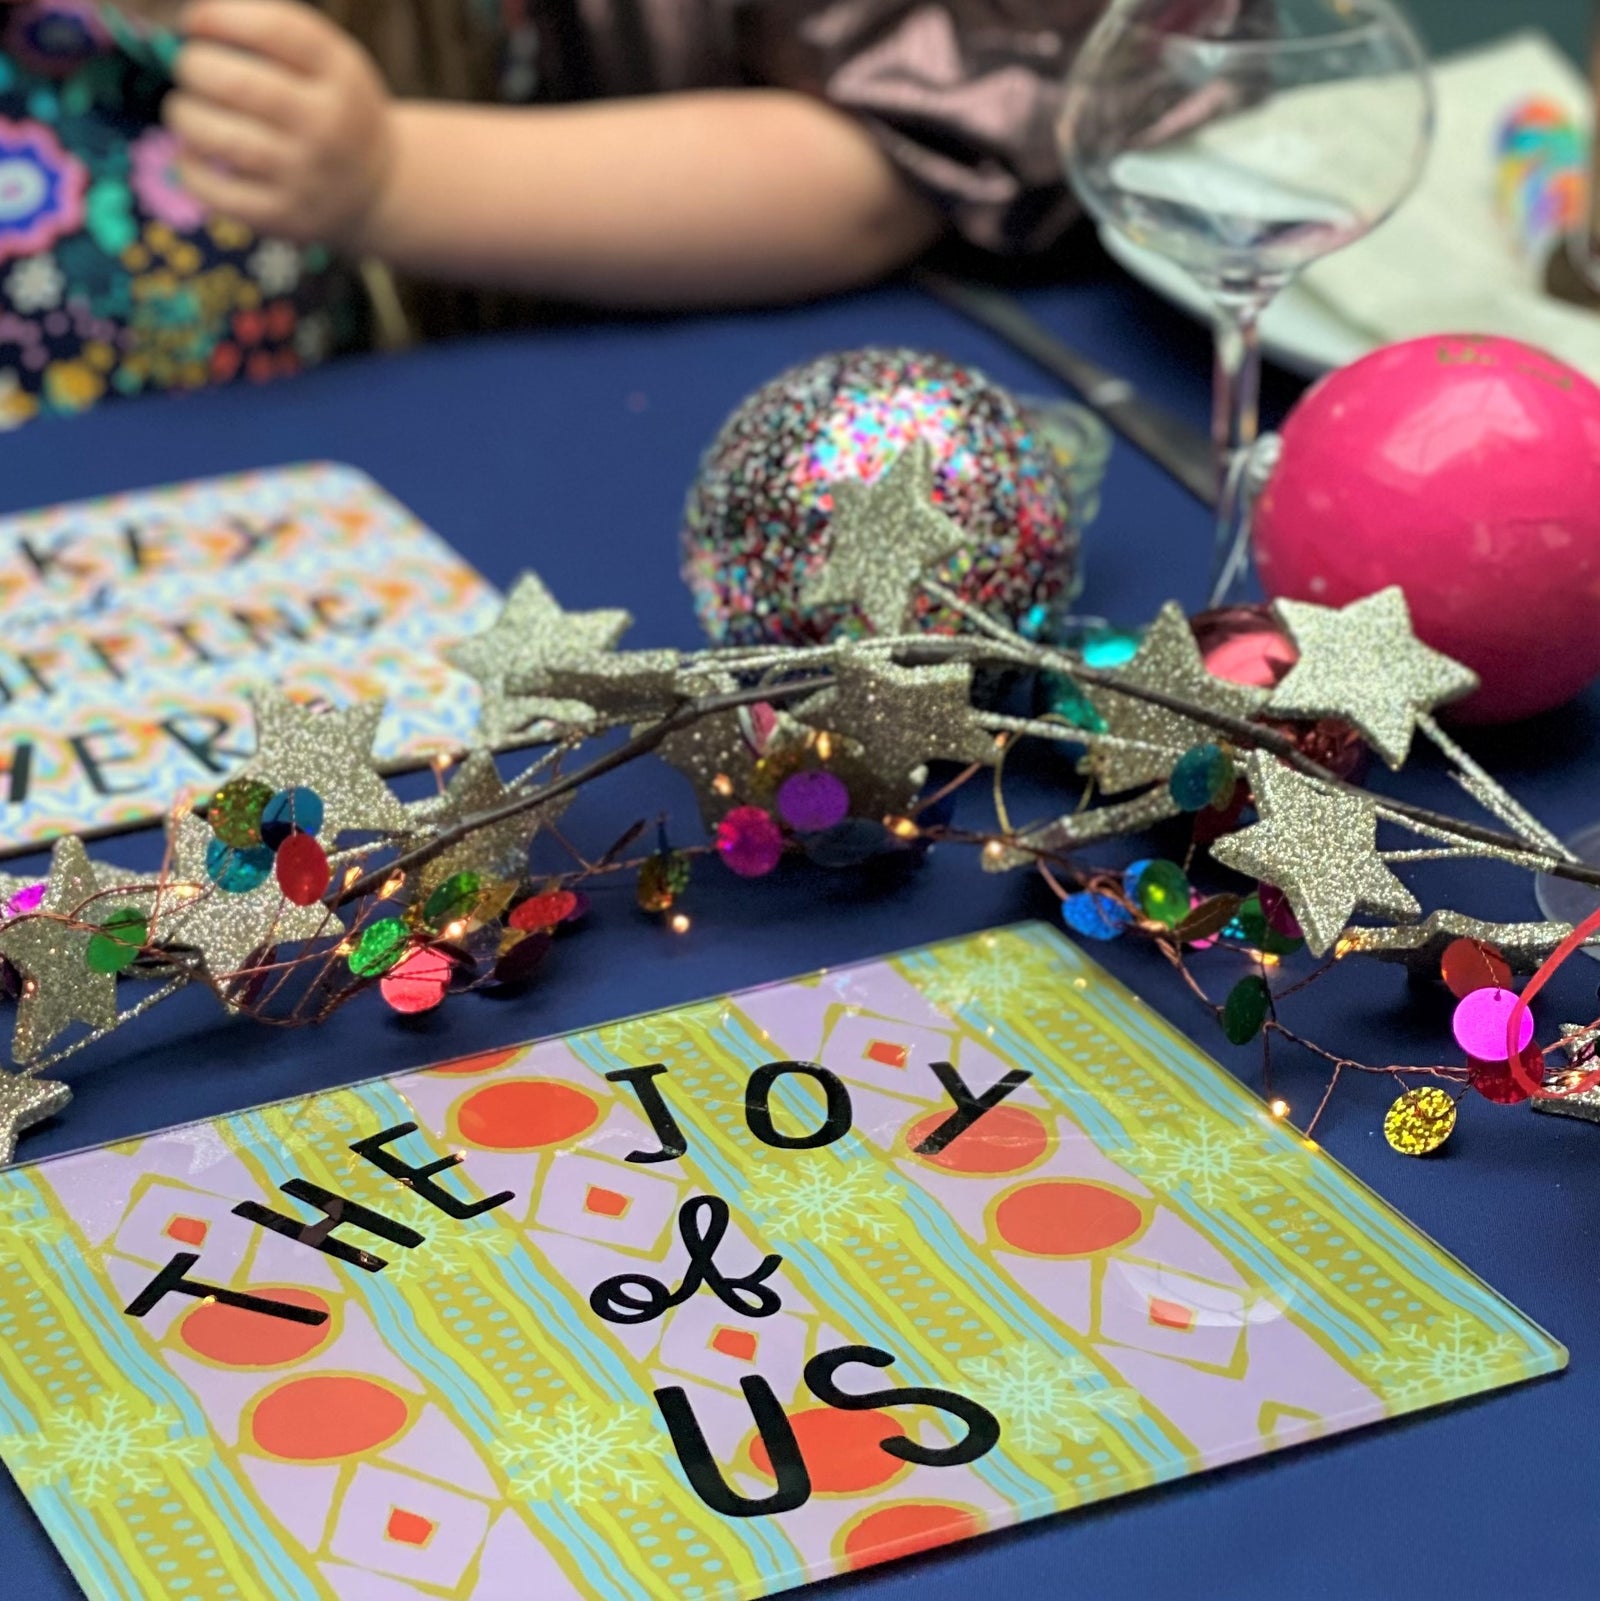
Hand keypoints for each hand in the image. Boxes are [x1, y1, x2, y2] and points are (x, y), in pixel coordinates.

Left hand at [165, 0, 394, 247]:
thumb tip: (193, 26)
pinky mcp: (286, 217)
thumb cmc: (332, 109)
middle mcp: (327, 127)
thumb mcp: (329, 62)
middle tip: (190, 70)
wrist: (378, 189)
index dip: (220, 18)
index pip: (275, 32)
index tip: (194, 24)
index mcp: (339, 76)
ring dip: (185, 116)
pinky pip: (220, 195)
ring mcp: (307, 177)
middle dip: (194, 68)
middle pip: (240, 86)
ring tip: (184, 110)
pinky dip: (190, 170)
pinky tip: (191, 153)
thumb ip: (273, 35)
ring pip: (224, 140)